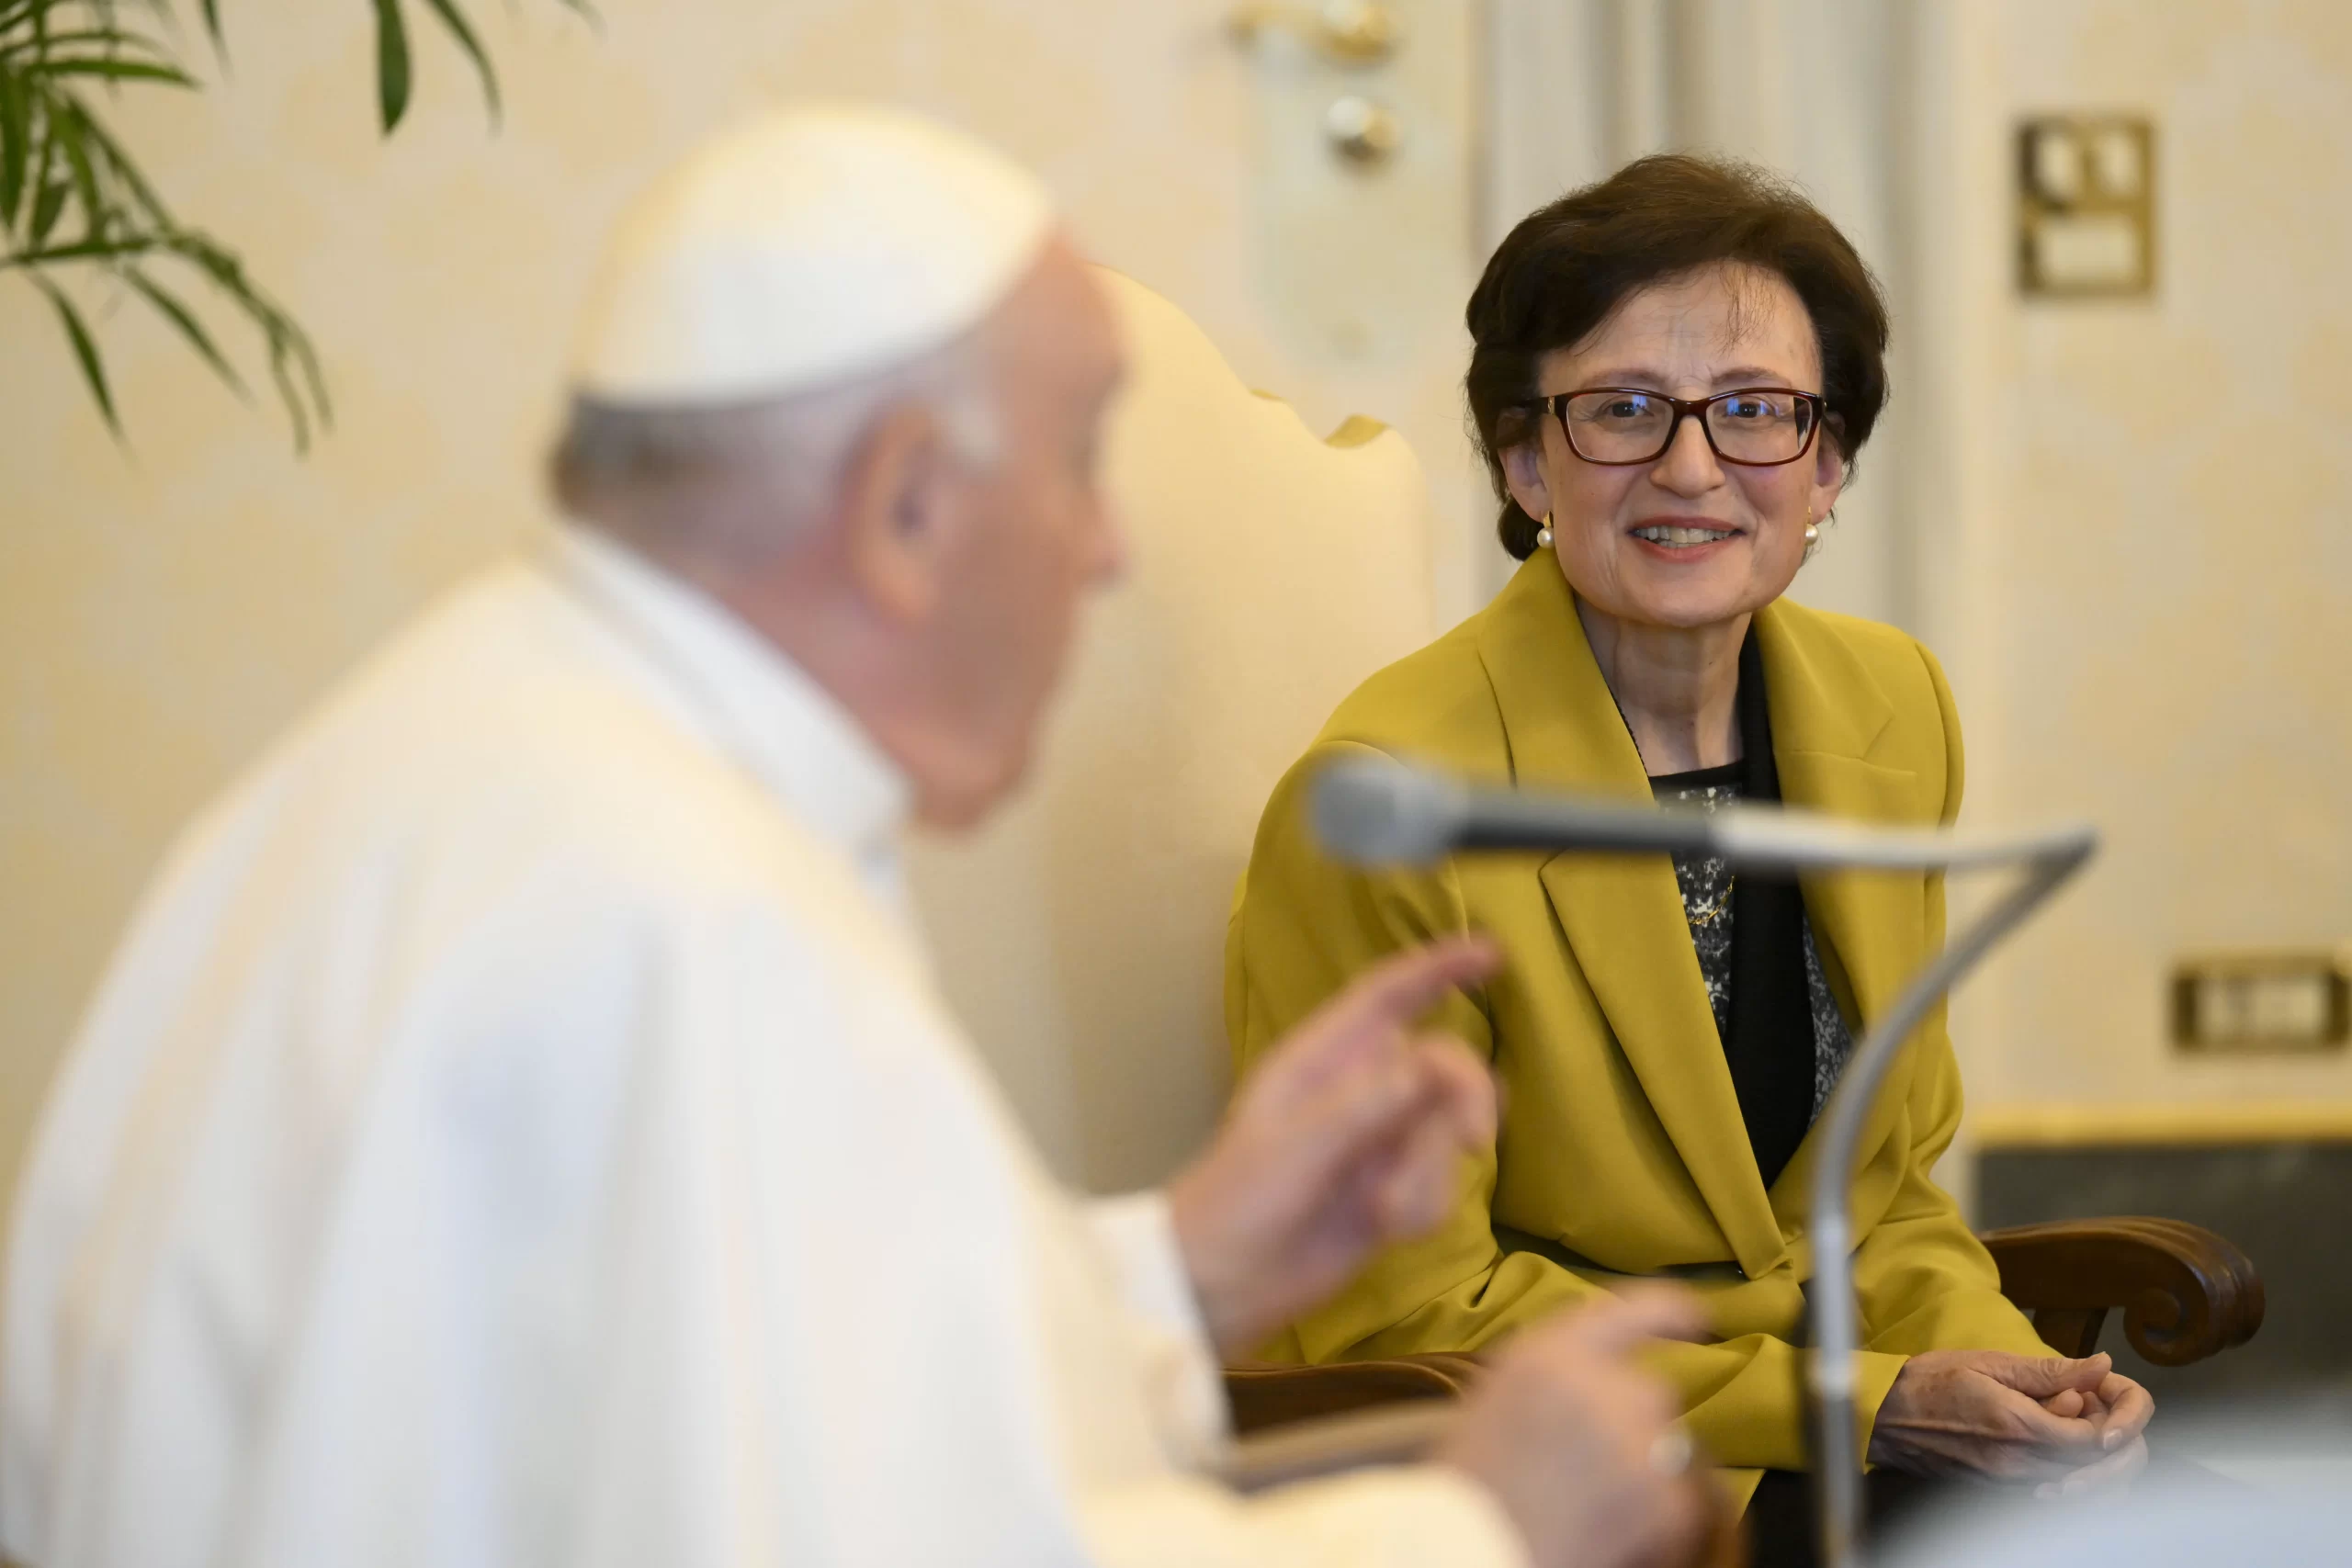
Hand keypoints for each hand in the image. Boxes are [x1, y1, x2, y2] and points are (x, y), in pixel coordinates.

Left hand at [1168, 936, 1498, 1354]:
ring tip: (1381, 1211)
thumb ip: (1365, 1103)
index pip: (1388, 995)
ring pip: (1450, 1131)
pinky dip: (1423, 1208)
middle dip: (1466, 1097)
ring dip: (1429, 1174)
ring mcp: (1381, 1143)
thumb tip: (1433, 1062)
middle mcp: (1360, 1091)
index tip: (1493, 953)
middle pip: (1444, 1064)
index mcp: (1324, 1059)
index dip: (1439, 967)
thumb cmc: (1238, 1200)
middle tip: (1477, 1140)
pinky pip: (1444, 1185)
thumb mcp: (1295, 1146)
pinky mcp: (1397, 1191)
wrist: (1224, 1286)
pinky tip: (1383, 1231)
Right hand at [1437, 1289, 1714, 1567]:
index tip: (1694, 1316)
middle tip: (1589, 1457)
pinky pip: (1677, 1497)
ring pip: (1666, 1445)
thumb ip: (1554, 1370)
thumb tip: (1597, 1369)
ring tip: (1591, 1497)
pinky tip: (1607, 1525)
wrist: (1470, 1549)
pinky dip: (1654, 1514)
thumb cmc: (1471, 1479)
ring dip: (1642, 1463)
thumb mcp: (1499, 1394)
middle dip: (1631, 1420)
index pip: (1635, 1310)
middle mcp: (1606, 1387)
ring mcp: (1641, 1444)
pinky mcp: (1666, 1499)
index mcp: (1554, 1353)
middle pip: (1651, 1390)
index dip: (1670, 1312)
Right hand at [1866, 1350, 2153, 1490]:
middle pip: (2091, 1467)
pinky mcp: (2000, 1493)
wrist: (1882, 1418)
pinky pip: (2050, 1489)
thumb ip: (2049, 1371)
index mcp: (2018, 1425)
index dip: (2107, 1420)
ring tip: (2061, 1423)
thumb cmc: (1930, 1382)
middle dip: (2099, 1438)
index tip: (2091, 1397)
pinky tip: (2042, 1442)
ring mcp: (2009, 1483)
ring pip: (2075, 1483)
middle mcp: (2019, 1463)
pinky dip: (2061, 1470)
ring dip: (2082, 1456)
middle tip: (2081, 1407)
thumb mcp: (1988, 1362)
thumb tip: (2100, 1366)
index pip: (2094, 1440)